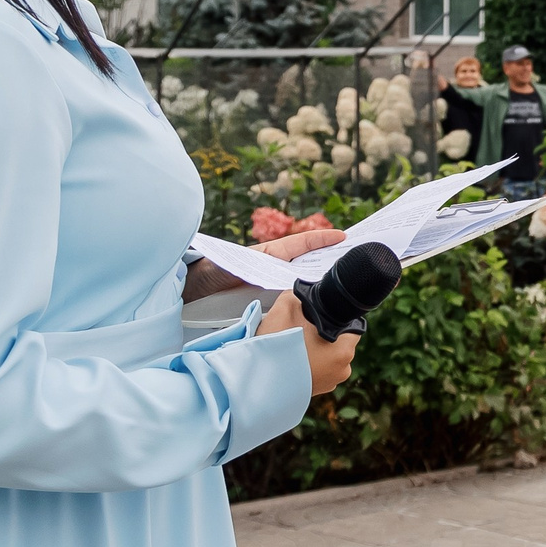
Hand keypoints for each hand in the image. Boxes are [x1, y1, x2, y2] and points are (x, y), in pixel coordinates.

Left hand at [182, 226, 347, 300]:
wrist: (193, 289)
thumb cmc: (211, 271)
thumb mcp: (236, 265)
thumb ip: (255, 266)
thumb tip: (278, 273)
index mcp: (271, 253)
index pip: (302, 242)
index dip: (323, 239)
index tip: (344, 237)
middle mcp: (275, 267)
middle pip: (308, 262)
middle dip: (329, 261)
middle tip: (352, 261)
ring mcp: (273, 283)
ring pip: (302, 282)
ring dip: (320, 284)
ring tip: (341, 287)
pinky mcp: (268, 299)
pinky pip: (292, 298)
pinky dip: (305, 301)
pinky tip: (315, 310)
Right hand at [257, 289, 358, 395]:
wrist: (254, 384)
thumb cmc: (273, 351)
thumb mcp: (285, 309)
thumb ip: (299, 296)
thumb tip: (304, 294)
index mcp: (343, 350)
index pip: (353, 325)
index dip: (336, 316)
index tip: (318, 318)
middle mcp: (342, 369)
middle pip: (339, 341)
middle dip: (322, 333)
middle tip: (300, 331)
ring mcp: (329, 383)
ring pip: (327, 355)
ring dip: (314, 349)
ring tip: (293, 347)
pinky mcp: (316, 391)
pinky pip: (316, 370)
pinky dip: (307, 363)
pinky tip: (291, 360)